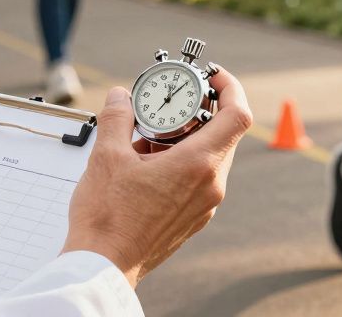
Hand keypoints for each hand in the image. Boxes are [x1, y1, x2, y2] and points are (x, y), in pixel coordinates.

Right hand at [62, 71, 252, 287]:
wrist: (104, 266)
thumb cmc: (107, 220)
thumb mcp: (106, 156)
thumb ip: (117, 117)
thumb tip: (119, 97)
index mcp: (198, 165)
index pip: (238, 116)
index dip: (231, 87)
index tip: (214, 76)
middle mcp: (211, 185)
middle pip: (224, 134)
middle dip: (202, 112)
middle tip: (174, 101)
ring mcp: (205, 205)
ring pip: (211, 157)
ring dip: (188, 138)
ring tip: (150, 135)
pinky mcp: (194, 218)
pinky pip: (200, 179)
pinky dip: (183, 162)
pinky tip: (148, 163)